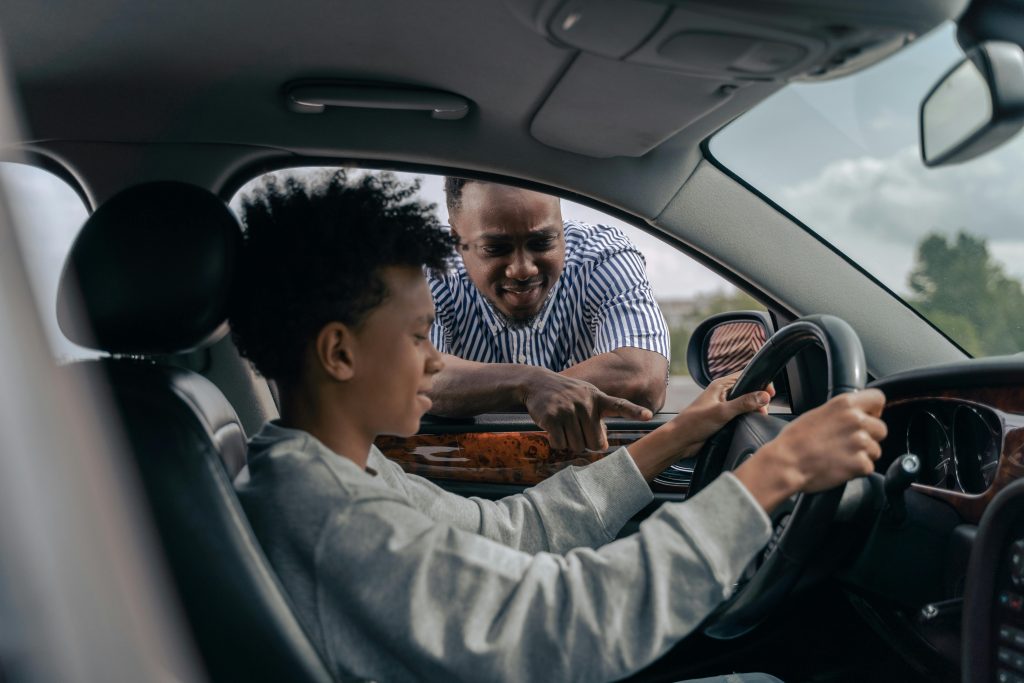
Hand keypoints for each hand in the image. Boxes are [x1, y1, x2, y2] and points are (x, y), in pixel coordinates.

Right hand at [520, 369, 652, 451]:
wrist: (537, 383)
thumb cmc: (566, 394)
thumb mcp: (585, 398)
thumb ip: (597, 417)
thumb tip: (602, 445)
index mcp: (598, 398)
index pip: (619, 405)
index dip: (634, 411)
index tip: (648, 415)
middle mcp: (585, 403)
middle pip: (594, 442)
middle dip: (586, 443)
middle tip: (576, 431)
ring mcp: (568, 409)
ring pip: (576, 445)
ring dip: (569, 443)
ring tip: (563, 426)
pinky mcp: (552, 417)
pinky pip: (560, 444)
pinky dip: (556, 442)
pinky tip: (553, 429)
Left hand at [675, 372, 773, 446]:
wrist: (681, 440)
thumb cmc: (693, 423)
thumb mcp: (722, 412)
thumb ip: (744, 403)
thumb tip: (764, 396)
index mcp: (720, 385)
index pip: (746, 376)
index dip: (760, 382)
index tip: (770, 393)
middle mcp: (722, 393)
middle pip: (748, 390)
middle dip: (759, 399)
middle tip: (762, 410)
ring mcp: (723, 405)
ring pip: (745, 403)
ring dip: (753, 409)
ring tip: (757, 417)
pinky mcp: (723, 418)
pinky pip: (740, 414)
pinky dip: (747, 417)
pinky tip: (749, 423)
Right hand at [736, 389, 886, 511]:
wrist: (786, 463)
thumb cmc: (795, 440)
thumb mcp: (818, 413)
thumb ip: (841, 412)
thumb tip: (857, 414)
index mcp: (845, 404)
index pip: (879, 399)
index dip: (874, 410)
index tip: (867, 418)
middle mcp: (856, 420)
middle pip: (881, 429)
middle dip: (869, 437)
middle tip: (848, 444)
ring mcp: (860, 442)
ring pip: (876, 450)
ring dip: (862, 455)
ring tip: (841, 456)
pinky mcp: (860, 464)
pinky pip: (868, 467)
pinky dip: (856, 470)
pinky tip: (840, 466)